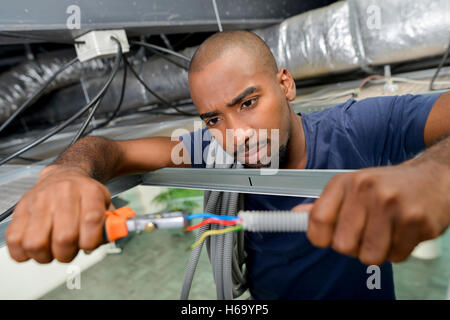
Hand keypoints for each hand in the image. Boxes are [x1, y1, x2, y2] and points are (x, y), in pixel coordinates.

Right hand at [5, 165, 111, 262]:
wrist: (64, 175)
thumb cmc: (85, 195)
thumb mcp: (105, 204)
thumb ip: (111, 224)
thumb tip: (111, 236)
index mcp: (89, 192)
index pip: (92, 221)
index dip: (91, 241)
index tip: (89, 244)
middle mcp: (64, 193)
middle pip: (64, 237)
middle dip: (68, 253)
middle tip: (69, 250)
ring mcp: (40, 200)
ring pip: (36, 243)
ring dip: (45, 255)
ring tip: (51, 250)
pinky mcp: (21, 208)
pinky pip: (14, 240)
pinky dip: (23, 252)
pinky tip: (35, 247)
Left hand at [292, 162, 449, 264]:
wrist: (433, 178)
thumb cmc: (387, 186)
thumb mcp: (352, 187)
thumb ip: (325, 205)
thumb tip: (295, 215)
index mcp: (345, 182)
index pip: (317, 220)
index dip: (320, 238)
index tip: (328, 239)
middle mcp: (365, 190)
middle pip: (342, 245)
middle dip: (353, 246)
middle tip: (366, 233)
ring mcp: (391, 205)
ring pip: (369, 256)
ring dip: (377, 252)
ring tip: (385, 232)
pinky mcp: (415, 220)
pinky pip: (395, 257)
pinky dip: (398, 251)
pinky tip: (402, 232)